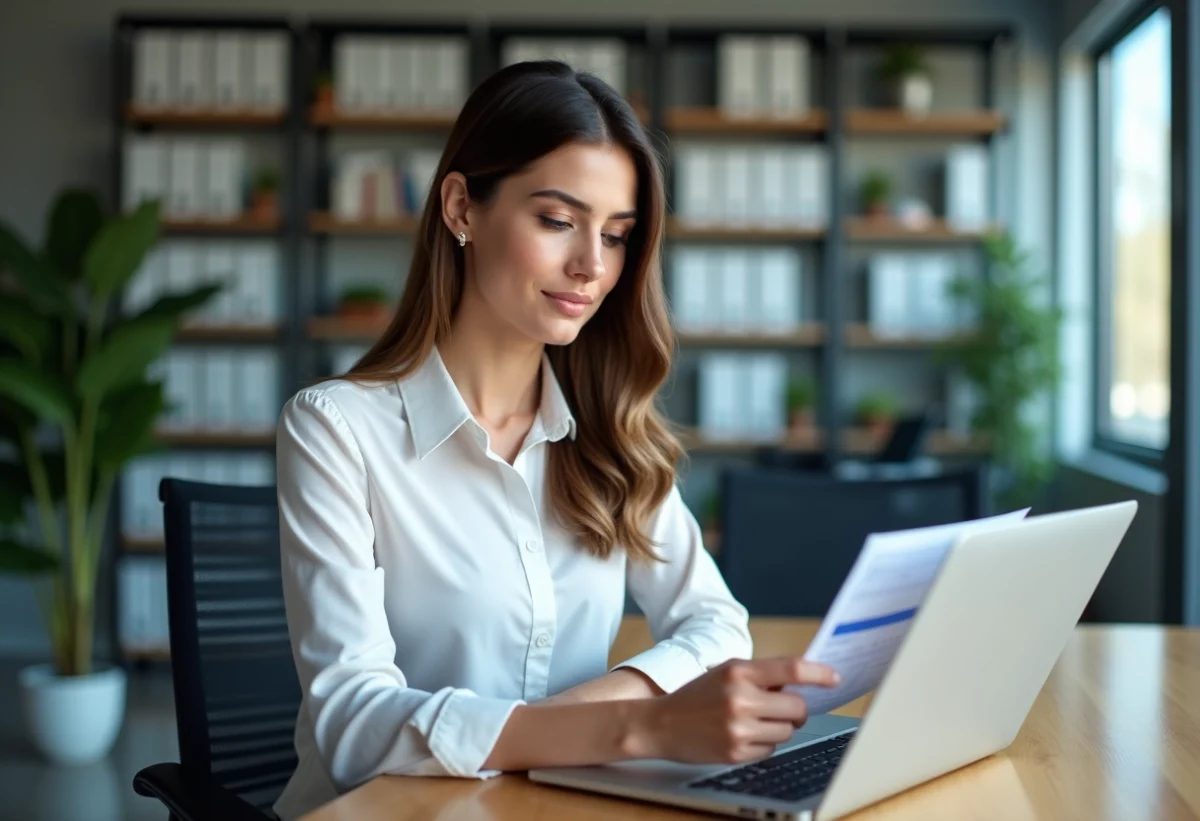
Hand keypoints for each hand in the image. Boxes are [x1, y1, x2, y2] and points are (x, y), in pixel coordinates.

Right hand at [628, 657, 839, 764]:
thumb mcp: (726, 673)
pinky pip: (771, 750)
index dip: (819, 673)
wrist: (661, 724)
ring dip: (779, 727)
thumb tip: (803, 681)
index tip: (835, 677)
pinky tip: (742, 736)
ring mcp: (739, 728)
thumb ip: (761, 675)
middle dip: (796, 709)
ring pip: (788, 731)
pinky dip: (764, 744)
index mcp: (739, 671)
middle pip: (797, 707)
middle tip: (783, 708)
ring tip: (754, 721)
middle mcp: (740, 699)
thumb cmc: (698, 695)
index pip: (792, 669)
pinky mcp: (736, 752)